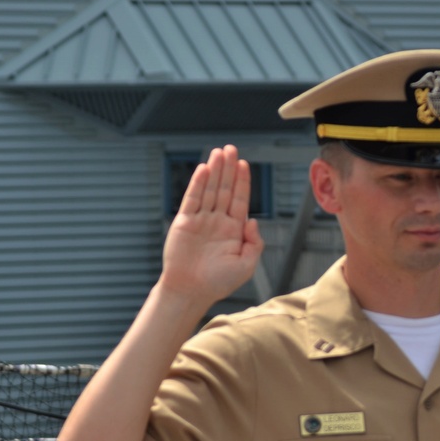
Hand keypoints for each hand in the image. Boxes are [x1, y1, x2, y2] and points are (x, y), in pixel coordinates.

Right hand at [159, 145, 264, 303]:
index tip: (244, 164)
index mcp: (233, 230)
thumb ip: (255, 243)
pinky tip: (204, 169)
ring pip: (209, 190)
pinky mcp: (185, 222)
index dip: (242, 182)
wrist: (191, 291)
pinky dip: (198, 184)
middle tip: (231, 148)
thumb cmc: (218, 282)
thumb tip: (253, 220)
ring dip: (214, 171)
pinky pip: (192, 199)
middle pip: (225, 189)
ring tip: (219, 152)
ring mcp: (201, 220)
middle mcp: (217, 221)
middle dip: (228, 169)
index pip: (239, 200)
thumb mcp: (246, 266)